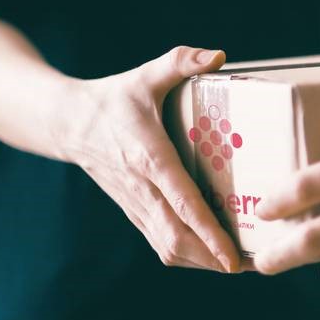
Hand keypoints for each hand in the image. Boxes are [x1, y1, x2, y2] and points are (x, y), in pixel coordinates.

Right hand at [59, 47, 240, 271]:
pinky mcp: (133, 210)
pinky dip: (187, 255)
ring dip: (202, 262)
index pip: (183, 204)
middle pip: (177, 238)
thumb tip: (218, 55)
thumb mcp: (146, 74)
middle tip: (253, 264)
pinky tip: (212, 256)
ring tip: (239, 264)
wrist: (66, 122)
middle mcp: (142, 188)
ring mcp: (136, 204)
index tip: (233, 256)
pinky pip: (160, 242)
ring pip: (167, 247)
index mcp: (150, 158)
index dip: (209, 233)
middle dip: (214, 258)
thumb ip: (181, 61)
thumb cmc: (114, 97)